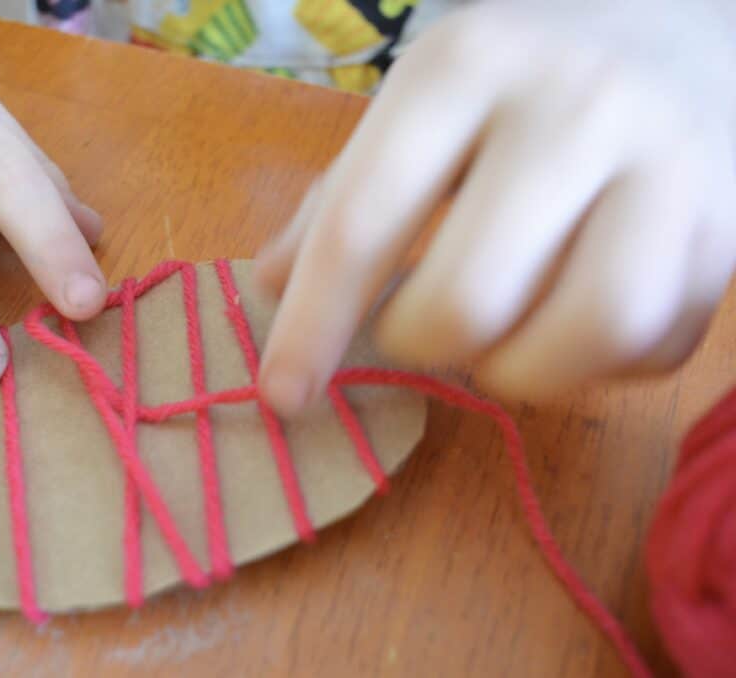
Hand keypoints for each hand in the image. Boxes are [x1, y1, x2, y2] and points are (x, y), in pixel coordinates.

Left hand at [256, 0, 735, 414]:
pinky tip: (573, 320)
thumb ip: (342, 196)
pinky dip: (598, 366)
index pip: (362, 220)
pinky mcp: (729, 226)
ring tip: (500, 340)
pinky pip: (653, 344)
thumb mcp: (421, 107)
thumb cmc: (523, 79)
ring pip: (586, 331)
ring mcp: (668, 163)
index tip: (282, 395)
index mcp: (464, 67)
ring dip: (518, 370)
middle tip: (420, 324)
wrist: (684, 23)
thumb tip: (271, 290)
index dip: (312, 326)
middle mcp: (572, 105)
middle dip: (419, 343)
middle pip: (466, 299)